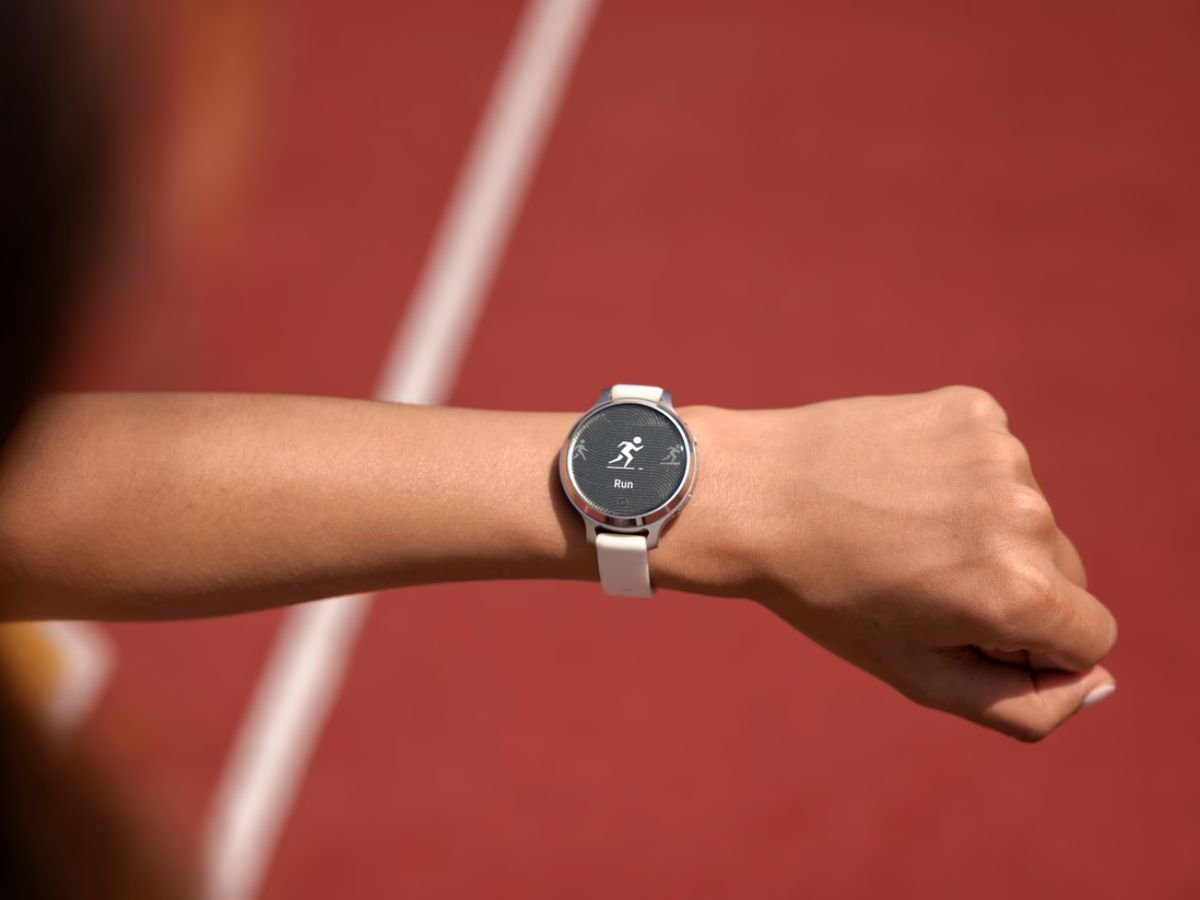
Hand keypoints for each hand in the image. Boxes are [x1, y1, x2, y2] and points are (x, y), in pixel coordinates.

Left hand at [664, 387, 1117, 740]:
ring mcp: (1002, 454)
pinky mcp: (973, 409)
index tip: (960, 626)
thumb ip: (1024, 706)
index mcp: (1020, 593)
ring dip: (981, 527)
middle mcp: (1026, 516)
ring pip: (1028, 513)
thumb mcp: (918, 675)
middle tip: (917, 578)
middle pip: (1065, 572)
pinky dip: (959, 474)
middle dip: (1009, 585)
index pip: (1089, 637)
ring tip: (897, 527)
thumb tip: (1097, 682)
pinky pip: (996, 460)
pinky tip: (898, 481)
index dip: (1028, 645)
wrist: (753, 494)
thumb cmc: (829, 595)